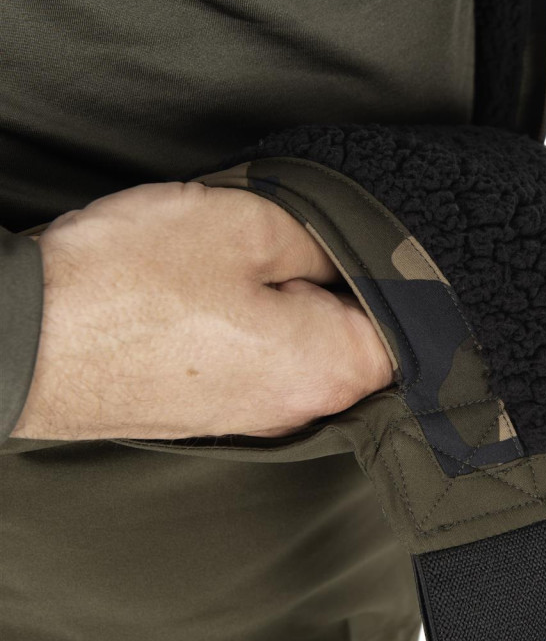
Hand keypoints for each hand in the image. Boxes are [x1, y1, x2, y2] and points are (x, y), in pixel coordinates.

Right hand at [12, 181, 393, 439]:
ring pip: (305, 344)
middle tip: (298, 236)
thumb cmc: (126, 285)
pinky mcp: (213, 406)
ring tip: (242, 259)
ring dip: (288, 298)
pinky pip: (260, 357)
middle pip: (358, 337)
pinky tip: (212, 290)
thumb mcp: (249, 226)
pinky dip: (252, 320)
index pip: (411, 330)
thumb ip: (326, 244)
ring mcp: (253, 414)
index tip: (377, 239)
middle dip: (339, 282)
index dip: (399, 276)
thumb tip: (354, 255)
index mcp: (327, 371)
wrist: (18, 337)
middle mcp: (299, 408)